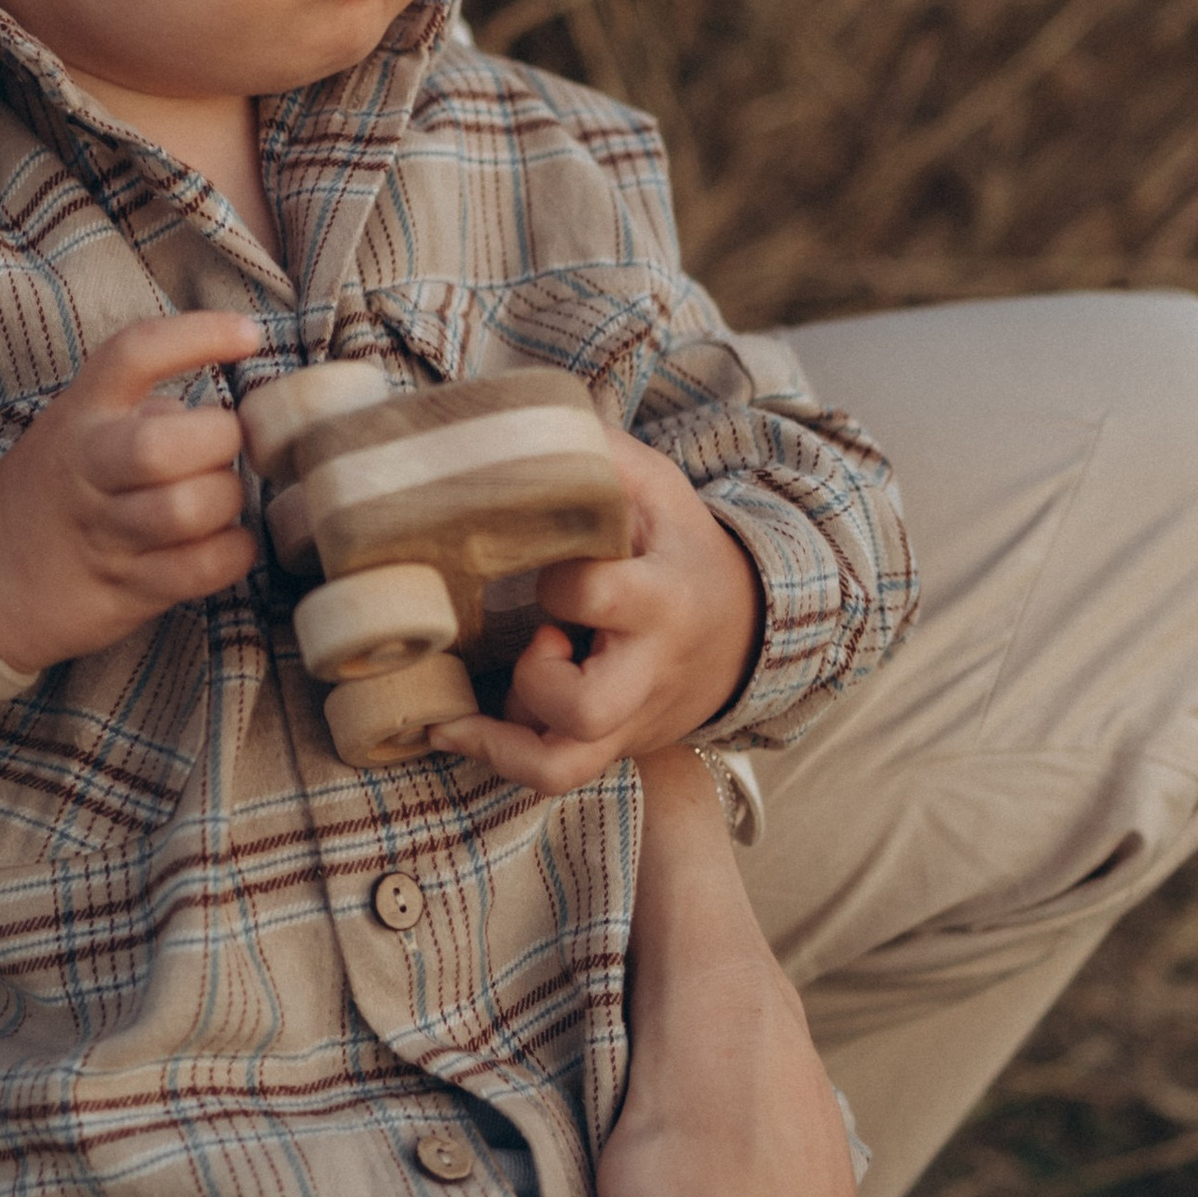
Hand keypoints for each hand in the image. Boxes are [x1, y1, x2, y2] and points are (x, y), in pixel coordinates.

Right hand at [0, 314, 262, 673]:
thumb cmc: (57, 489)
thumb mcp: (82, 427)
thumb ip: (148, 411)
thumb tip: (234, 412)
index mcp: (81, 413)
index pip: (134, 355)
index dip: (196, 337)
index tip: (248, 334)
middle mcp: (88, 468)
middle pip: (161, 446)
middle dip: (220, 439)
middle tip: (225, 446)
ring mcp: (103, 534)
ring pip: (187, 510)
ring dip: (226, 500)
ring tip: (220, 499)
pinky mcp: (125, 590)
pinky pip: (203, 569)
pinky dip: (234, 551)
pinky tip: (226, 542)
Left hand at [428, 428, 763, 795]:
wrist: (744, 628)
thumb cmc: (680, 546)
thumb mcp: (656, 488)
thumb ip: (599, 453)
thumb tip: (523, 420)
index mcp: (661, 597)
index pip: (598, 596)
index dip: (558, 582)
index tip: (547, 563)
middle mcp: (646, 669)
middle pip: (586, 707)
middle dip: (537, 678)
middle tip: (540, 637)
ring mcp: (628, 718)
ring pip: (562, 762)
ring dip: (509, 728)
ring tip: (503, 681)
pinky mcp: (611, 745)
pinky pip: (551, 776)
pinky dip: (497, 757)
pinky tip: (452, 727)